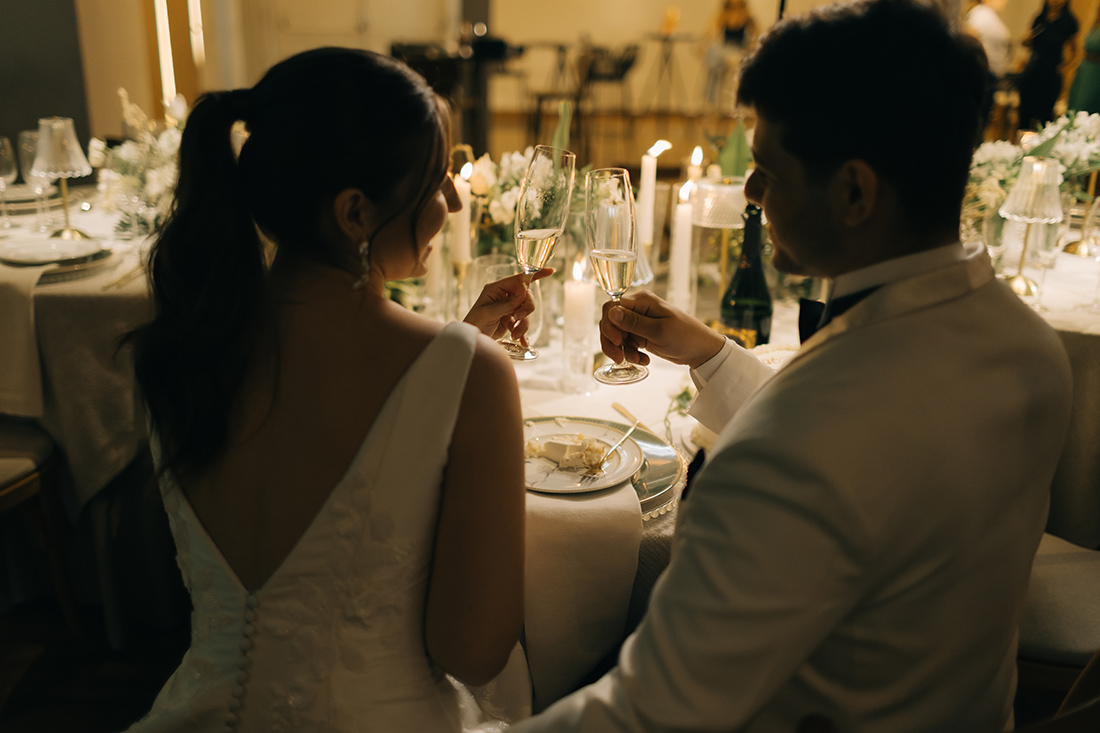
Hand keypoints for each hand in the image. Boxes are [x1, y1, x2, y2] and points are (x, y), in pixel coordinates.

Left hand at [464, 268, 552, 341]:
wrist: (472, 339)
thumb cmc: (475, 323)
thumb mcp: (489, 313)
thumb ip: (508, 302)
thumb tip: (524, 288)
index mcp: (497, 288)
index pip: (519, 279)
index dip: (535, 274)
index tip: (550, 271)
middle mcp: (505, 296)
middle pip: (527, 297)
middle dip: (525, 309)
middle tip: (516, 319)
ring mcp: (509, 308)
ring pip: (526, 312)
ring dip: (523, 324)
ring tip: (513, 334)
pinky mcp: (511, 320)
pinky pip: (524, 323)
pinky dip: (524, 333)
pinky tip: (523, 341)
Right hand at [600, 290, 725, 369]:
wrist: (700, 351)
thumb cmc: (685, 336)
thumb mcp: (659, 331)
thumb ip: (634, 322)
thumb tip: (612, 312)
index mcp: (642, 301)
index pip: (611, 307)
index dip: (609, 325)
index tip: (618, 341)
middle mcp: (637, 309)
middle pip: (610, 322)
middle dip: (612, 341)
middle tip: (619, 358)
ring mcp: (638, 322)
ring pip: (615, 335)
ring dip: (622, 350)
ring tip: (637, 360)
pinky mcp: (640, 334)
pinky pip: (625, 344)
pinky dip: (630, 354)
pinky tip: (643, 360)